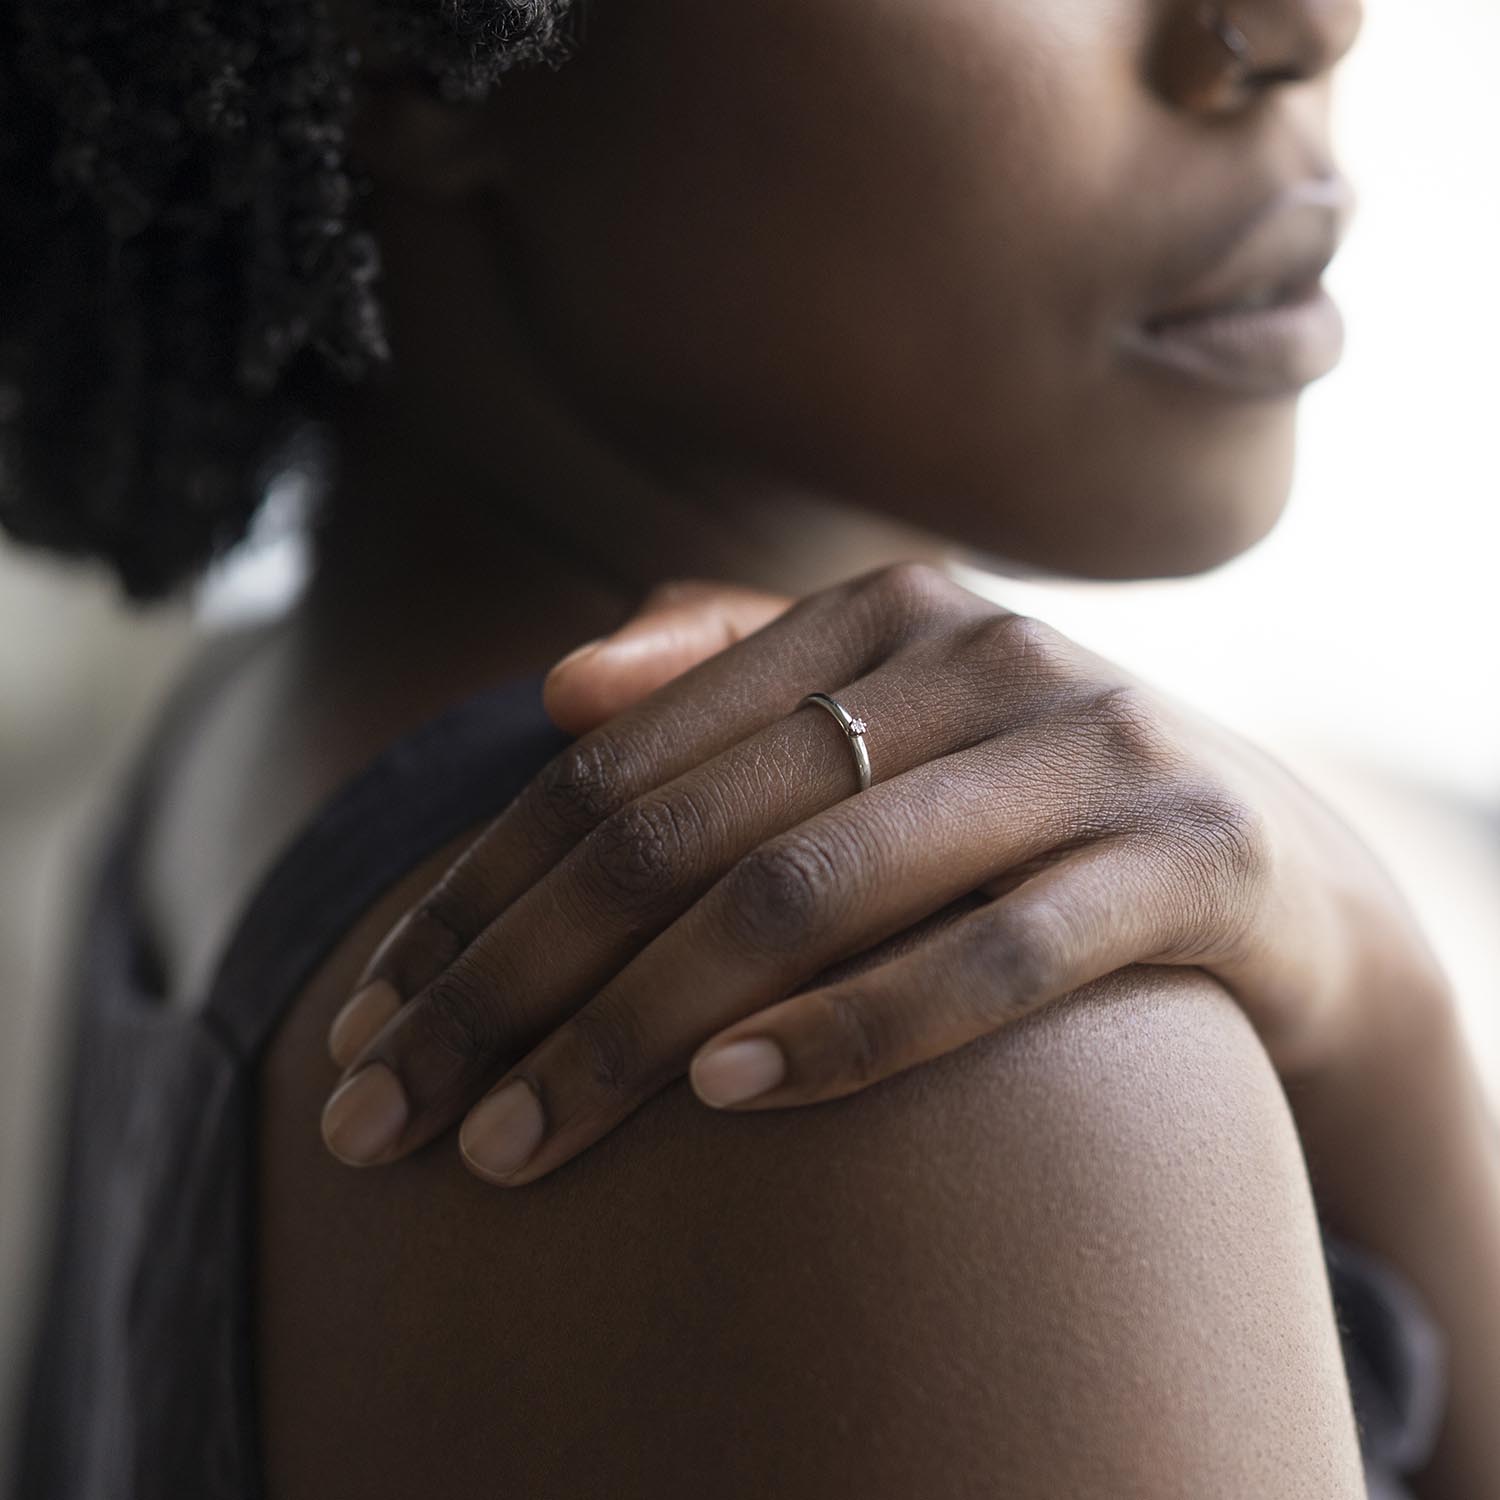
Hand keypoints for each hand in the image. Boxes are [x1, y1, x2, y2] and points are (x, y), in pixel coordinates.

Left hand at [320, 563, 1440, 1183]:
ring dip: (638, 1027)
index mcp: (873, 615)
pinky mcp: (1182, 862)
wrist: (1264, 856)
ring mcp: (1084, 753)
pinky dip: (856, 1025)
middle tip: (387, 1114)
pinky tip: (726, 1097)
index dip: (476, 888)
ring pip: (812, 892)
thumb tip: (561, 689)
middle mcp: (971, 657)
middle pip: (685, 832)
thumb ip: (728, 681)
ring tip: (512, 1141)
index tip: (370, 1015)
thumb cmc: (1019, 800)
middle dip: (511, 982)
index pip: (620, 763)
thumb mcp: (881, 726)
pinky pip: (994, 956)